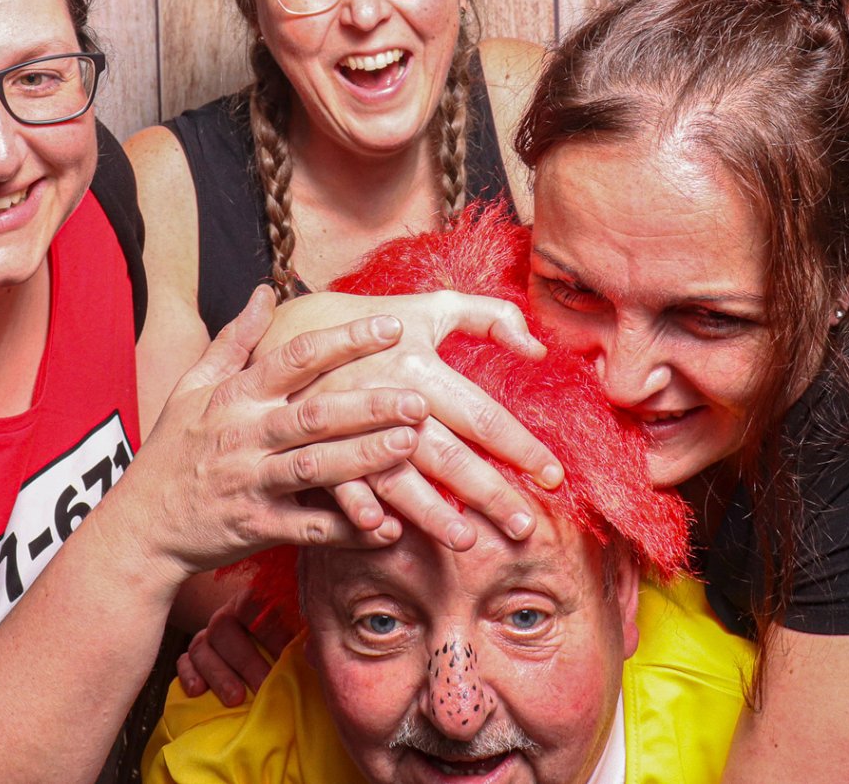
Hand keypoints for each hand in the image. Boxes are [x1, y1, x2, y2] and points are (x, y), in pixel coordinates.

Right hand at [118, 287, 427, 582]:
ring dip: (364, 457)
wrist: (140, 527)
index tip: (391, 326)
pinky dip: (348, 528)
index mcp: (235, 397)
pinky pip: (309, 529)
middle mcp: (244, 437)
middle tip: (418, 395)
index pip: (295, 358)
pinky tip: (388, 524)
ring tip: (409, 443)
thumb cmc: (172, 452)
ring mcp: (250, 484)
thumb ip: (234, 340)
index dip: (345, 340)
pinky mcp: (255, 528)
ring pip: (315, 468)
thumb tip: (265, 292)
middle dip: (368, 404)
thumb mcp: (192, 388)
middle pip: (314, 414)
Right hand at [175, 588, 297, 706]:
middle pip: (224, 628)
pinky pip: (184, 660)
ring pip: (201, 646)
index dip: (268, 628)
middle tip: (263, 686)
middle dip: (245, 661)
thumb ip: (305, 636)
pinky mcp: (195, 655)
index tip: (284, 655)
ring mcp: (208, 633)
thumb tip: (313, 652)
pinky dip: (189, 675)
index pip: (252, 602)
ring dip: (219, 674)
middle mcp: (227, 613)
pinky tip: (198, 691)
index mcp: (255, 600)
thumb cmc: (288, 637)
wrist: (265, 641)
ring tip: (235, 699)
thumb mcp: (298, 628)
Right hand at [260, 291, 564, 550]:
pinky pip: (338, 487)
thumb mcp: (434, 306)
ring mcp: (351, 429)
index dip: (520, 446)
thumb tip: (537, 349)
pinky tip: (386, 534)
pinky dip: (359, 510)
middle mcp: (387, 400)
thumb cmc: (377, 321)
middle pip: (447, 455)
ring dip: (430, 513)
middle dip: (488, 493)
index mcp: (418, 367)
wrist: (294, 331)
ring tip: (467, 541)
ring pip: (397, 480)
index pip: (482, 414)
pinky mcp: (320, 447)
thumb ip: (491, 318)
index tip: (554, 475)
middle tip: (524, 527)